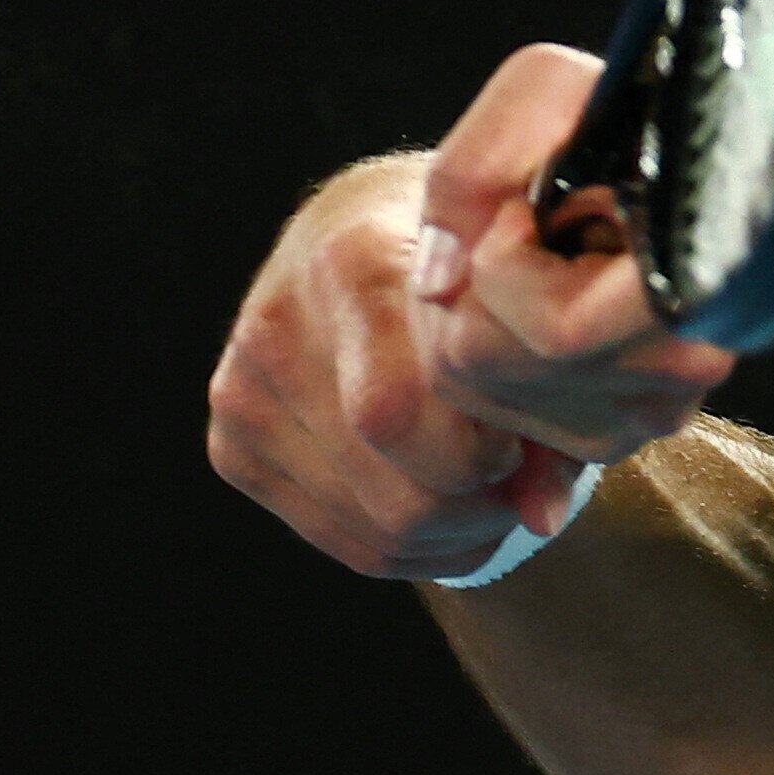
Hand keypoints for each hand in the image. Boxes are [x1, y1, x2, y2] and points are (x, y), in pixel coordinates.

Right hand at [205, 150, 565, 581]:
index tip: (525, 438)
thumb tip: (542, 518)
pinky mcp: (231, 445)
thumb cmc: (463, 262)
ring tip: (489, 492)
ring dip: (451, 535)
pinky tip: (445, 507)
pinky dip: (410, 548)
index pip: (402, 412)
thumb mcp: (513, 296)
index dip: (485, 455)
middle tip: (517, 480)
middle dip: (478, 507)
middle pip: (392, 489)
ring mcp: (242, 389)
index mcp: (348, 261)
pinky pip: (340, 541)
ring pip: (372, 528)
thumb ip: (541, 397)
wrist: (367, 227)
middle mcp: (276, 324)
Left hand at [414, 44, 740, 480]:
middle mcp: (689, 361)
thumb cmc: (614, 112)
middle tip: (522, 224)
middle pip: (489, 363)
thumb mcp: (545, 90)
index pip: (556, 333)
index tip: (529, 202)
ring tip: (538, 255)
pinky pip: (494, 418)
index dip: (505, 261)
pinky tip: (535, 299)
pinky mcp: (619, 433)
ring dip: (471, 312)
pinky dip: (485, 354)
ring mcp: (657, 408)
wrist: (666, 153)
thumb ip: (476, 166)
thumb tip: (439, 285)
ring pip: (480, 391)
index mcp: (691, 281)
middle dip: (469, 281)